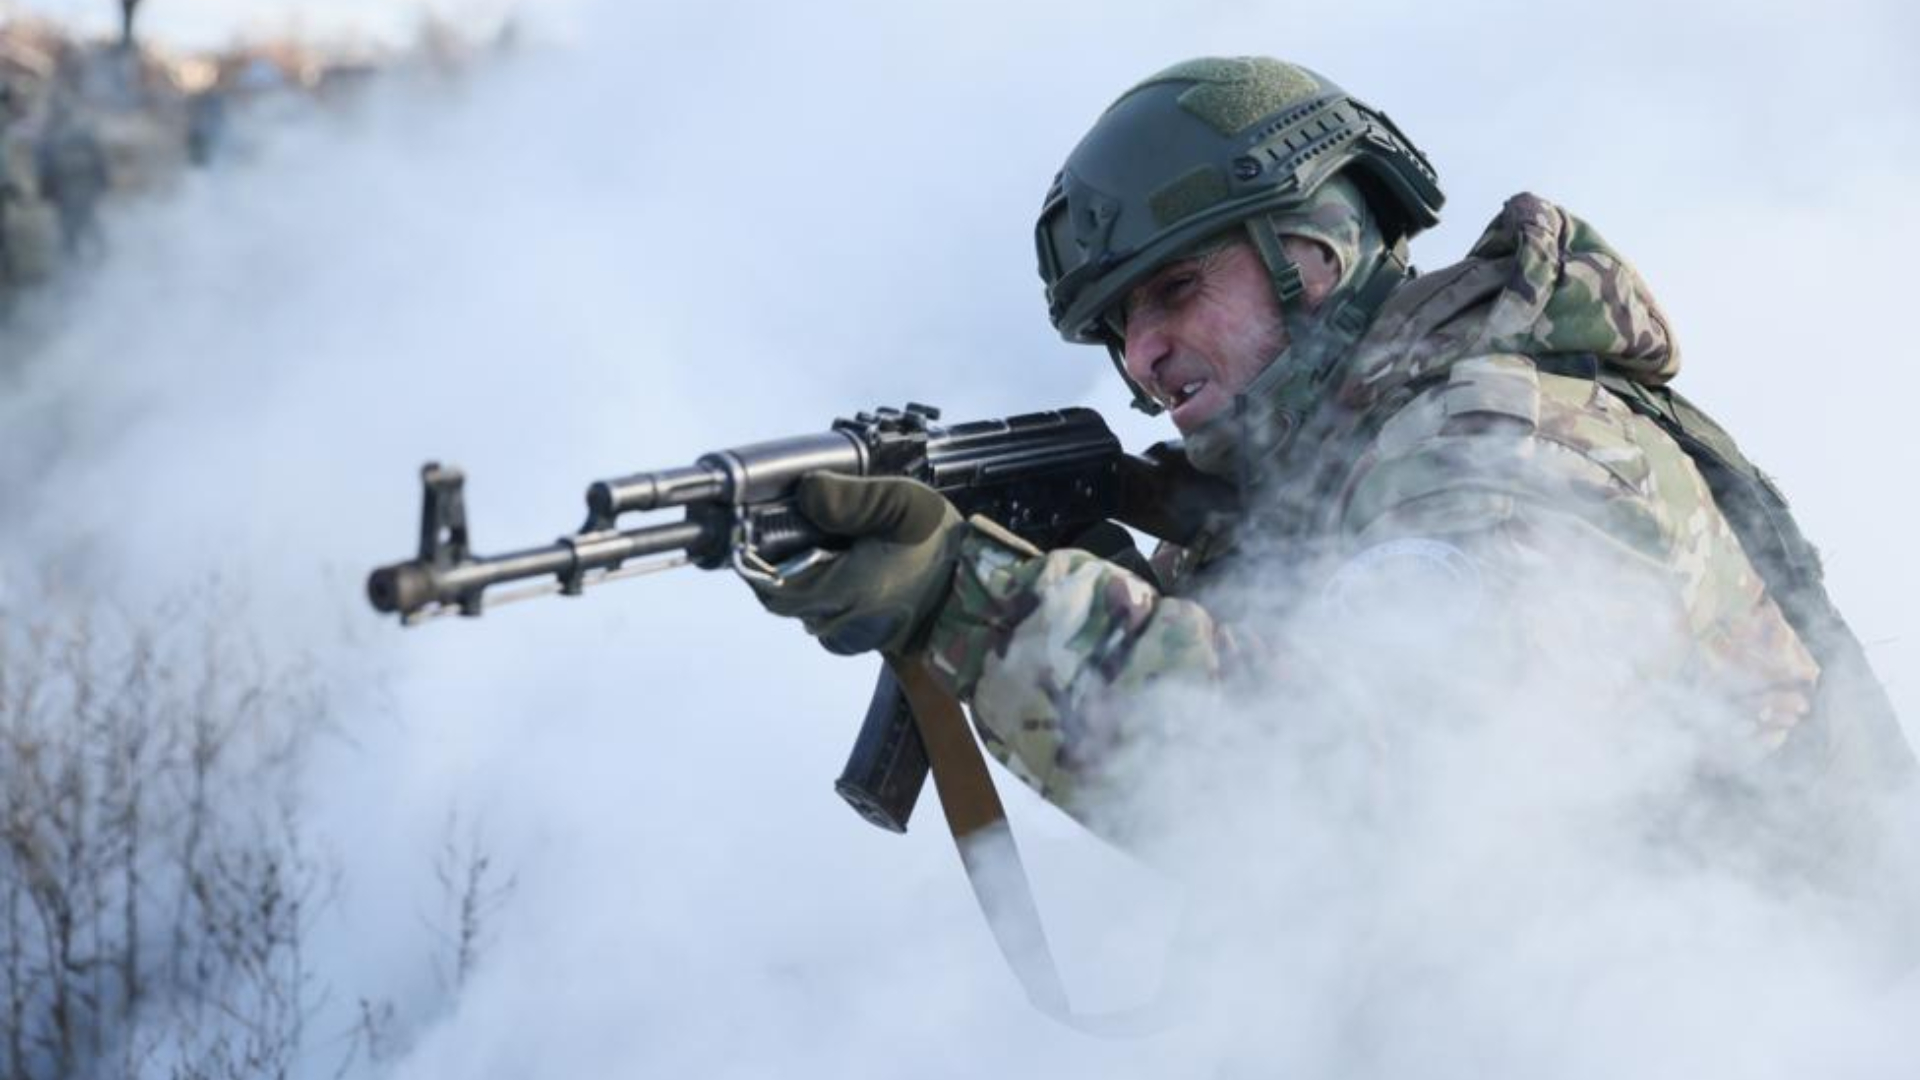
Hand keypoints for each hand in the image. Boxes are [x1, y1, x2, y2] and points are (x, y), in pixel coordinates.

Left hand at [745, 473, 964, 655]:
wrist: (984, 592)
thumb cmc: (944, 546)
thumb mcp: (900, 503)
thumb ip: (849, 497)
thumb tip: (806, 492)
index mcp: (841, 587)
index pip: (771, 588)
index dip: (756, 566)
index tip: (754, 541)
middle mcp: (843, 618)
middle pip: (786, 602)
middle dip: (781, 573)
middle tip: (792, 540)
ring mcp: (860, 633)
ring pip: (810, 616)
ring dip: (806, 589)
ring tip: (823, 557)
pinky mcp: (877, 639)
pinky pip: (836, 626)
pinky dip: (831, 605)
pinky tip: (848, 579)